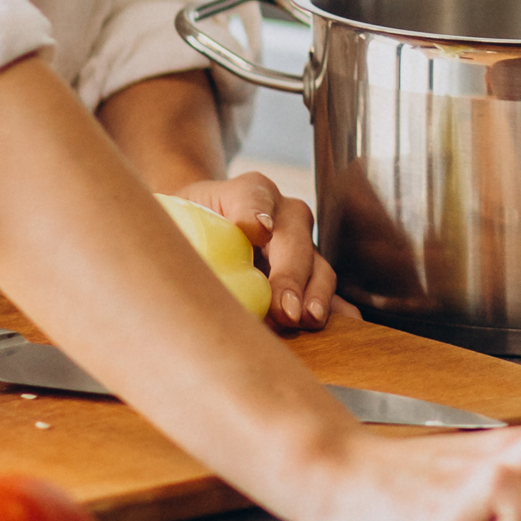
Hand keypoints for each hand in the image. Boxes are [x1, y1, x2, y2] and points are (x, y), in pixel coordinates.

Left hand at [165, 170, 336, 332]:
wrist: (206, 227)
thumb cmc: (190, 225)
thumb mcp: (176, 219)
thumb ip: (183, 235)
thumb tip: (191, 272)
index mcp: (248, 192)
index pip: (251, 196)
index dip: (255, 212)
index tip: (258, 231)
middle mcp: (283, 213)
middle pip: (292, 237)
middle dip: (290, 274)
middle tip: (285, 308)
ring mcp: (302, 245)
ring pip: (317, 266)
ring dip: (316, 294)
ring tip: (308, 320)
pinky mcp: (310, 276)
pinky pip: (328, 293)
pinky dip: (336, 311)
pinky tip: (344, 327)